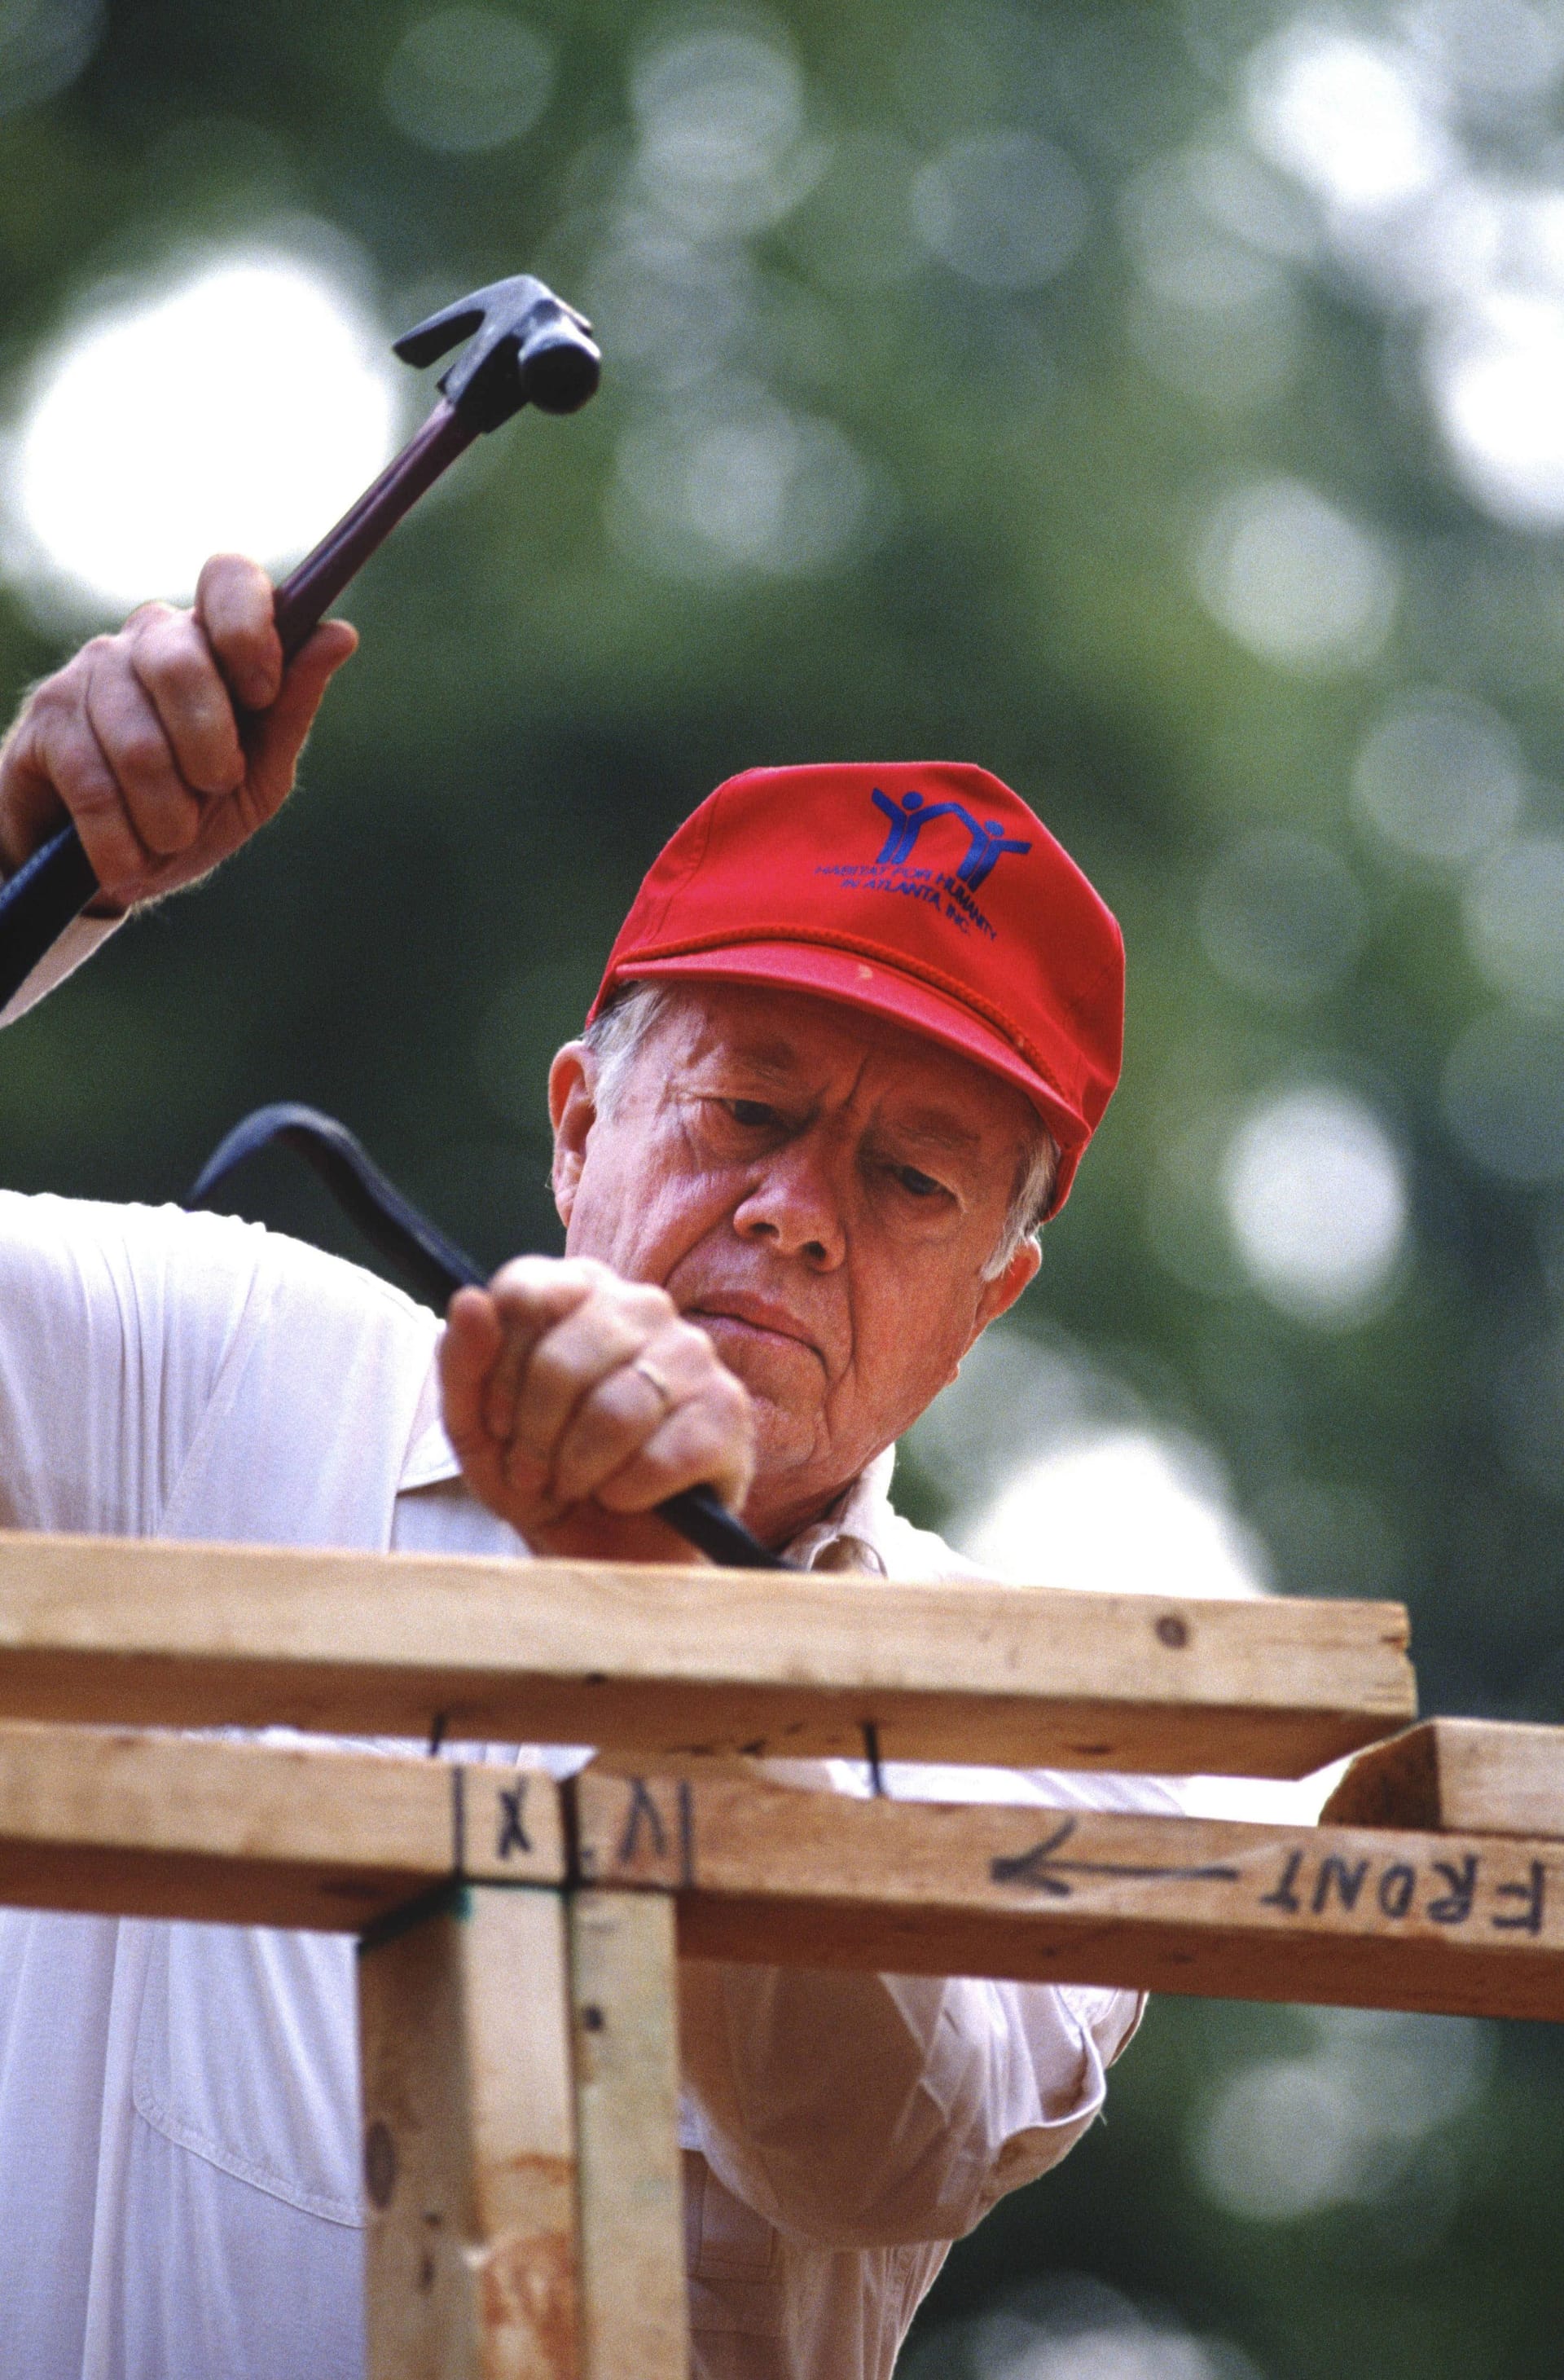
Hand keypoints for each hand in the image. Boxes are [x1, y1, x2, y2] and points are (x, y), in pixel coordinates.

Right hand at [0, 553, 355, 911]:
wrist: (112, 864)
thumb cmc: (195, 809)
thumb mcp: (258, 772)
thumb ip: (292, 706)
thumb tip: (340, 634)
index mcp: (210, 640)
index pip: (228, 578)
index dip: (249, 627)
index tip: (261, 693)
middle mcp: (148, 639)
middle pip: (181, 664)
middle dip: (209, 750)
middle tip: (215, 788)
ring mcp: (89, 672)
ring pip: (137, 741)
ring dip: (166, 814)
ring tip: (168, 835)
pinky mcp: (45, 718)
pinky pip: (93, 783)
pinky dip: (121, 839)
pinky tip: (128, 858)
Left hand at [439, 1256, 756, 1561]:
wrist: (608, 1547)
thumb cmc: (542, 1474)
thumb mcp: (478, 1430)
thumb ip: (462, 1363)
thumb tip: (468, 1301)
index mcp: (578, 1289)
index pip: (522, 1296)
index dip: (496, 1376)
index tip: (500, 1423)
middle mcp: (641, 1305)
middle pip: (561, 1363)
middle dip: (534, 1438)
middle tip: (535, 1474)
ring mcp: (692, 1353)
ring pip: (615, 1412)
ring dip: (577, 1471)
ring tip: (577, 1486)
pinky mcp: (727, 1411)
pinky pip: (661, 1456)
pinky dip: (626, 1493)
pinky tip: (625, 1496)